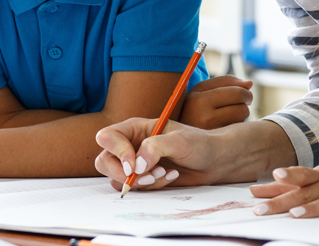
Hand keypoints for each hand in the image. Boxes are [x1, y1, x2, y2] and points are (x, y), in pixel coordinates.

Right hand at [93, 118, 227, 191]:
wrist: (214, 161)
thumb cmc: (199, 143)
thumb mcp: (179, 140)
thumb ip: (155, 147)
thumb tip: (136, 165)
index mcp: (134, 128)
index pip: (107, 137)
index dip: (116, 152)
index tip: (133, 165)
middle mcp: (130, 144)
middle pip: (104, 161)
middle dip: (122, 174)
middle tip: (147, 177)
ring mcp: (135, 163)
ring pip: (117, 178)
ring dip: (139, 182)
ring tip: (163, 174)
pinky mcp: (142, 178)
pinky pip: (134, 188)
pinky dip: (150, 187)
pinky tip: (169, 177)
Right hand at [178, 75, 252, 128]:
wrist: (176, 135)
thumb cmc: (192, 109)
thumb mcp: (200, 91)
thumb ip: (224, 82)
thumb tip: (250, 83)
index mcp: (197, 99)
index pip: (235, 91)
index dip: (244, 90)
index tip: (244, 91)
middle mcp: (203, 116)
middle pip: (241, 104)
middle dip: (246, 101)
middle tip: (244, 101)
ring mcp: (210, 132)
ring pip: (242, 116)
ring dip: (241, 114)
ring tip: (229, 114)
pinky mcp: (217, 143)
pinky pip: (238, 130)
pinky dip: (237, 126)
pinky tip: (226, 126)